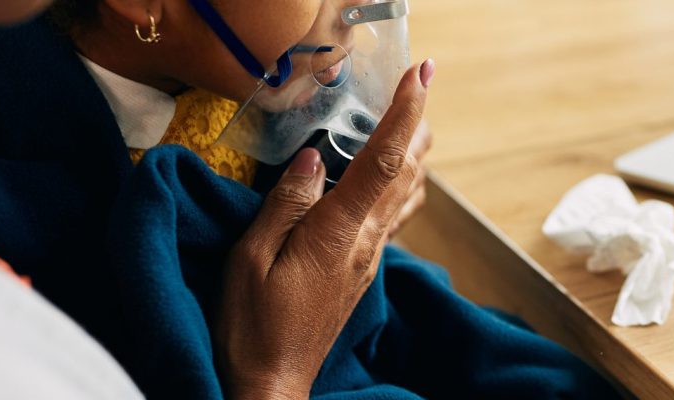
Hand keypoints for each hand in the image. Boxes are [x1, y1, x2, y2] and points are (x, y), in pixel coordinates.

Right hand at [215, 59, 434, 399]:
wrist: (272, 383)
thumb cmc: (251, 325)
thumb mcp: (252, 259)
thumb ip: (285, 204)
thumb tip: (313, 157)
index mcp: (337, 233)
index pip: (381, 161)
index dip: (404, 114)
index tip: (420, 77)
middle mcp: (364, 243)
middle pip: (405, 174)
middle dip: (417, 126)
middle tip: (422, 86)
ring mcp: (367, 259)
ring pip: (405, 196)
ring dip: (415, 155)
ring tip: (420, 123)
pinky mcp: (360, 271)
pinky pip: (391, 218)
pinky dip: (401, 186)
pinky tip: (399, 181)